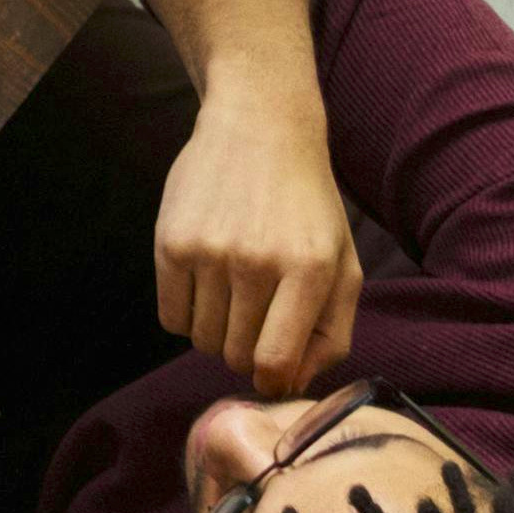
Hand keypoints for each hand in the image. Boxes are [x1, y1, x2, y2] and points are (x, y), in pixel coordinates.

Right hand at [154, 66, 359, 395]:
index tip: (272, 372)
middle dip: (245, 351)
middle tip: (254, 319)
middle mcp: (258, 262)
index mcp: (310, 270)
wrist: (259, 126)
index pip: (276, 361)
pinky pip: (170, 317)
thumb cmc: (307, 206)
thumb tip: (291, 386)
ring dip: (216, 331)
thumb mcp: (343, 264)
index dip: (272, 380)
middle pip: (236, 355)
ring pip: (202, 340)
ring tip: (231, 294)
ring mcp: (210, 250)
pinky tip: (204, 284)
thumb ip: (332, 333)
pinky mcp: (170, 240)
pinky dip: (186, 314)